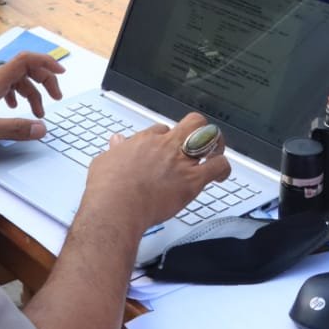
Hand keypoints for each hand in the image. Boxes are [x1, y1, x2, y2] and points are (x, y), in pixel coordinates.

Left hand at [0, 51, 64, 149]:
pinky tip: (13, 108)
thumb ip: (14, 128)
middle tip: (55, 98)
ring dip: (31, 92)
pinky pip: (4, 87)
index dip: (46, 62)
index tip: (61, 72)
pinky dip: (16, 95)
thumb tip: (41, 128)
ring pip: (15, 80)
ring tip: (36, 112)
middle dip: (44, 80)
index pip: (26, 60)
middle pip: (25, 69)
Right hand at [82, 114, 231, 230]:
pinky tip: (220, 176)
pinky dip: (223, 169)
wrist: (116, 206)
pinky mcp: (192, 180)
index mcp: (146, 140)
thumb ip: (115, 150)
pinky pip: (217, 167)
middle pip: (192, 122)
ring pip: (210, 139)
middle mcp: (167, 146)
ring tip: (216, 153)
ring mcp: (182, 161)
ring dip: (216, 145)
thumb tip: (117, 142)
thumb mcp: (105, 161)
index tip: (166, 148)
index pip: (163, 129)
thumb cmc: (108, 188)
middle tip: (200, 140)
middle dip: (198, 128)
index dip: (167, 138)